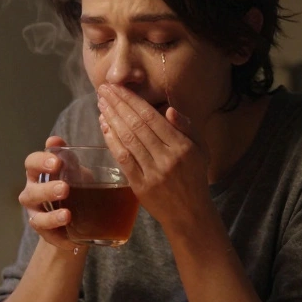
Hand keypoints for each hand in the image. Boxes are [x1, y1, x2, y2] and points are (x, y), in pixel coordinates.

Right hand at [17, 135, 79, 251]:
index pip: (31, 163)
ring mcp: (36, 215)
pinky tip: (72, 241)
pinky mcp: (46, 234)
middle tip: (64, 189)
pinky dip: (61, 239)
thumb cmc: (74, 185)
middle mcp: (32, 193)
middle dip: (47, 190)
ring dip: (51, 217)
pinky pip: (50, 238)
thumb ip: (68, 158)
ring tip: (67, 216)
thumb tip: (56, 139)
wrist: (79, 216)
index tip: (56, 162)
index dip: (41, 162)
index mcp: (37, 174)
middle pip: (31, 192)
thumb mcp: (74, 170)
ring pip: (37, 218)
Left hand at [97, 84, 210, 229]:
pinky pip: (123, 159)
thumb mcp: (201, 149)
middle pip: (137, 125)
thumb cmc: (194, 177)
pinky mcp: (141, 186)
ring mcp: (153, 173)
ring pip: (128, 140)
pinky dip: (111, 141)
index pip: (152, 117)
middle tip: (103, 89)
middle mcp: (167, 158)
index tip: (118, 88)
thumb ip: (187, 127)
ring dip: (111, 119)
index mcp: (182, 146)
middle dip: (118, 104)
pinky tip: (104, 126)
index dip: (132, 100)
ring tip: (101, 104)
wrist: (190, 214)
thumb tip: (168, 108)